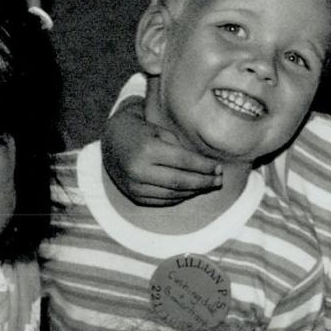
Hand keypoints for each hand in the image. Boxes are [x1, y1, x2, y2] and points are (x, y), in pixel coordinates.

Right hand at [103, 99, 221, 206]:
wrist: (110, 141)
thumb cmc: (141, 131)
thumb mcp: (159, 130)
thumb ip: (180, 147)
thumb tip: (207, 166)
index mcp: (147, 150)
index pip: (184, 162)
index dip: (204, 167)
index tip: (219, 167)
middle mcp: (139, 171)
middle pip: (180, 181)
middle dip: (204, 182)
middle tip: (219, 180)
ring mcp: (135, 187)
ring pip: (173, 194)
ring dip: (194, 191)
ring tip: (208, 186)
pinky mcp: (134, 197)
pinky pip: (163, 201)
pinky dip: (180, 197)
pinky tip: (192, 191)